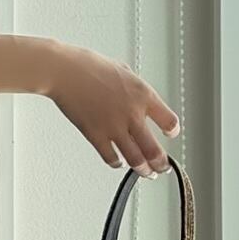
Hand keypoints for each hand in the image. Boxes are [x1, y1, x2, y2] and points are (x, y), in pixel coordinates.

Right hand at [42, 42, 179, 173]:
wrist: (66, 72)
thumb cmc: (89, 66)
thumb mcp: (123, 70)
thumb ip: (134, 88)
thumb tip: (136, 96)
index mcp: (143, 95)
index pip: (169, 120)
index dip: (172, 131)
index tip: (171, 134)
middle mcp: (132, 114)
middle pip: (155, 149)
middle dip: (161, 163)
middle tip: (162, 168)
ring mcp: (114, 127)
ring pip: (135, 159)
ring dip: (143, 169)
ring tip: (145, 173)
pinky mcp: (95, 135)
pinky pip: (110, 157)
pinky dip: (116, 163)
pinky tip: (118, 162)